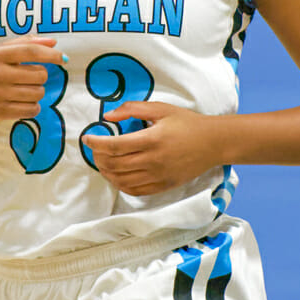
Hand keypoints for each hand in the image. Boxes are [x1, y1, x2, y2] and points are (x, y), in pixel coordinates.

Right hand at [0, 36, 64, 120]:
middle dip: (41, 77)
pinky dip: (33, 107)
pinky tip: (23, 102)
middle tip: (29, 78)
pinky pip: (31, 110)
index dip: (51, 54)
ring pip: (38, 94)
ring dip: (38, 92)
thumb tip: (54, 43)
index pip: (31, 52)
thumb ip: (26, 43)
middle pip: (40, 75)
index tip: (63, 58)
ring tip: (24, 90)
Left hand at [82, 102, 224, 195]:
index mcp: (152, 139)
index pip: (114, 145)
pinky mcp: (163, 186)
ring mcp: (158, 176)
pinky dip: (120, 184)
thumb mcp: (161, 109)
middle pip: (114, 164)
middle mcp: (153, 160)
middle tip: (94, 148)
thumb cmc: (187, 123)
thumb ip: (133, 109)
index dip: (96, 143)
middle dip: (98, 156)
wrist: (213, 143)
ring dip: (106, 172)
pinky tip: (116, 175)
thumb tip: (108, 116)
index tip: (86, 138)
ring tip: (101, 161)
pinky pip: (135, 190)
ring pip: (121, 180)